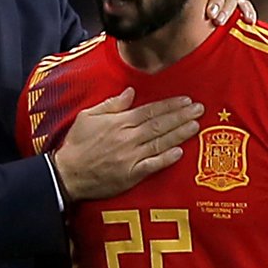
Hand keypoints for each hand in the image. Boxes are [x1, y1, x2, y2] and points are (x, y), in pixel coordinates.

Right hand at [52, 88, 203, 200]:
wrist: (67, 173)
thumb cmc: (77, 143)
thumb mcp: (88, 116)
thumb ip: (111, 104)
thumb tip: (131, 92)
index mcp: (119, 122)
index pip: (150, 111)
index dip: (169, 106)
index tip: (186, 101)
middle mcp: (128, 138)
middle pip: (159, 125)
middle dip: (181, 116)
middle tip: (200, 109)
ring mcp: (131, 157)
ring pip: (160, 142)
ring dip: (179, 133)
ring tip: (196, 125)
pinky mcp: (131, 175)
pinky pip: (152, 165)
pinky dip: (166, 158)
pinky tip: (180, 152)